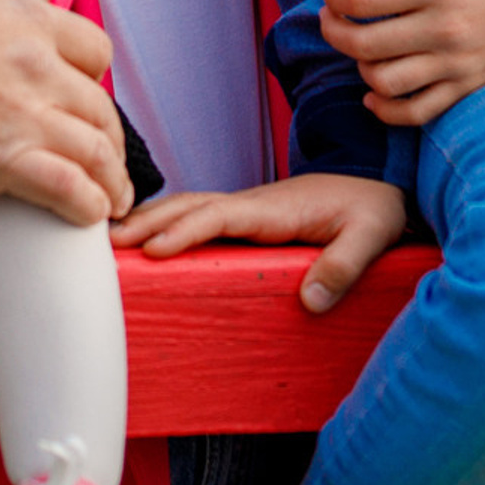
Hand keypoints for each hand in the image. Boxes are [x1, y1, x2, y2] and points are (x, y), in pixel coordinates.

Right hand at [0, 0, 132, 228]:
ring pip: (94, 149)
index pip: (92, 47)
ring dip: (110, 179)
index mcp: (26, 17)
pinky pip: (67, 187)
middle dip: (110, 136)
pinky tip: (90, 214)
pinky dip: (87, 204)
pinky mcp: (1, 160)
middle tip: (107, 156)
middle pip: (100, 105)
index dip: (93, 75)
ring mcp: (22, 113)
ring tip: (112, 198)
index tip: (87, 94)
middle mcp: (35, 63)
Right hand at [114, 174, 408, 314]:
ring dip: (150, 219)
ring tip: (110, 240)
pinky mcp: (248, 220)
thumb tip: (311, 301)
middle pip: (189, 206)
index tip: (151, 250)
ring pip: (188, 207)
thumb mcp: (370, 236)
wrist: (380, 183)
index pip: (218, 216)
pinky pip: (199, 218)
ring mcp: (247, 210)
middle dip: (146, 222)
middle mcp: (252, 206)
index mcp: (274, 209)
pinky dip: (167, 223)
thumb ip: (344, 265)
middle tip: (105, 243)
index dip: (183, 231)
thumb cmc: (374, 209)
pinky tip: (147, 240)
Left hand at [318, 0, 484, 125]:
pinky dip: (386, 109)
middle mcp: (444, 30)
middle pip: (364, 45)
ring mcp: (457, 64)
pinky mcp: (470, 86)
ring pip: (384, 83)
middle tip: (330, 18)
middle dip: (333, 31)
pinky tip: (373, 93)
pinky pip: (417, 111)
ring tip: (359, 49)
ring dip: (359, 68)